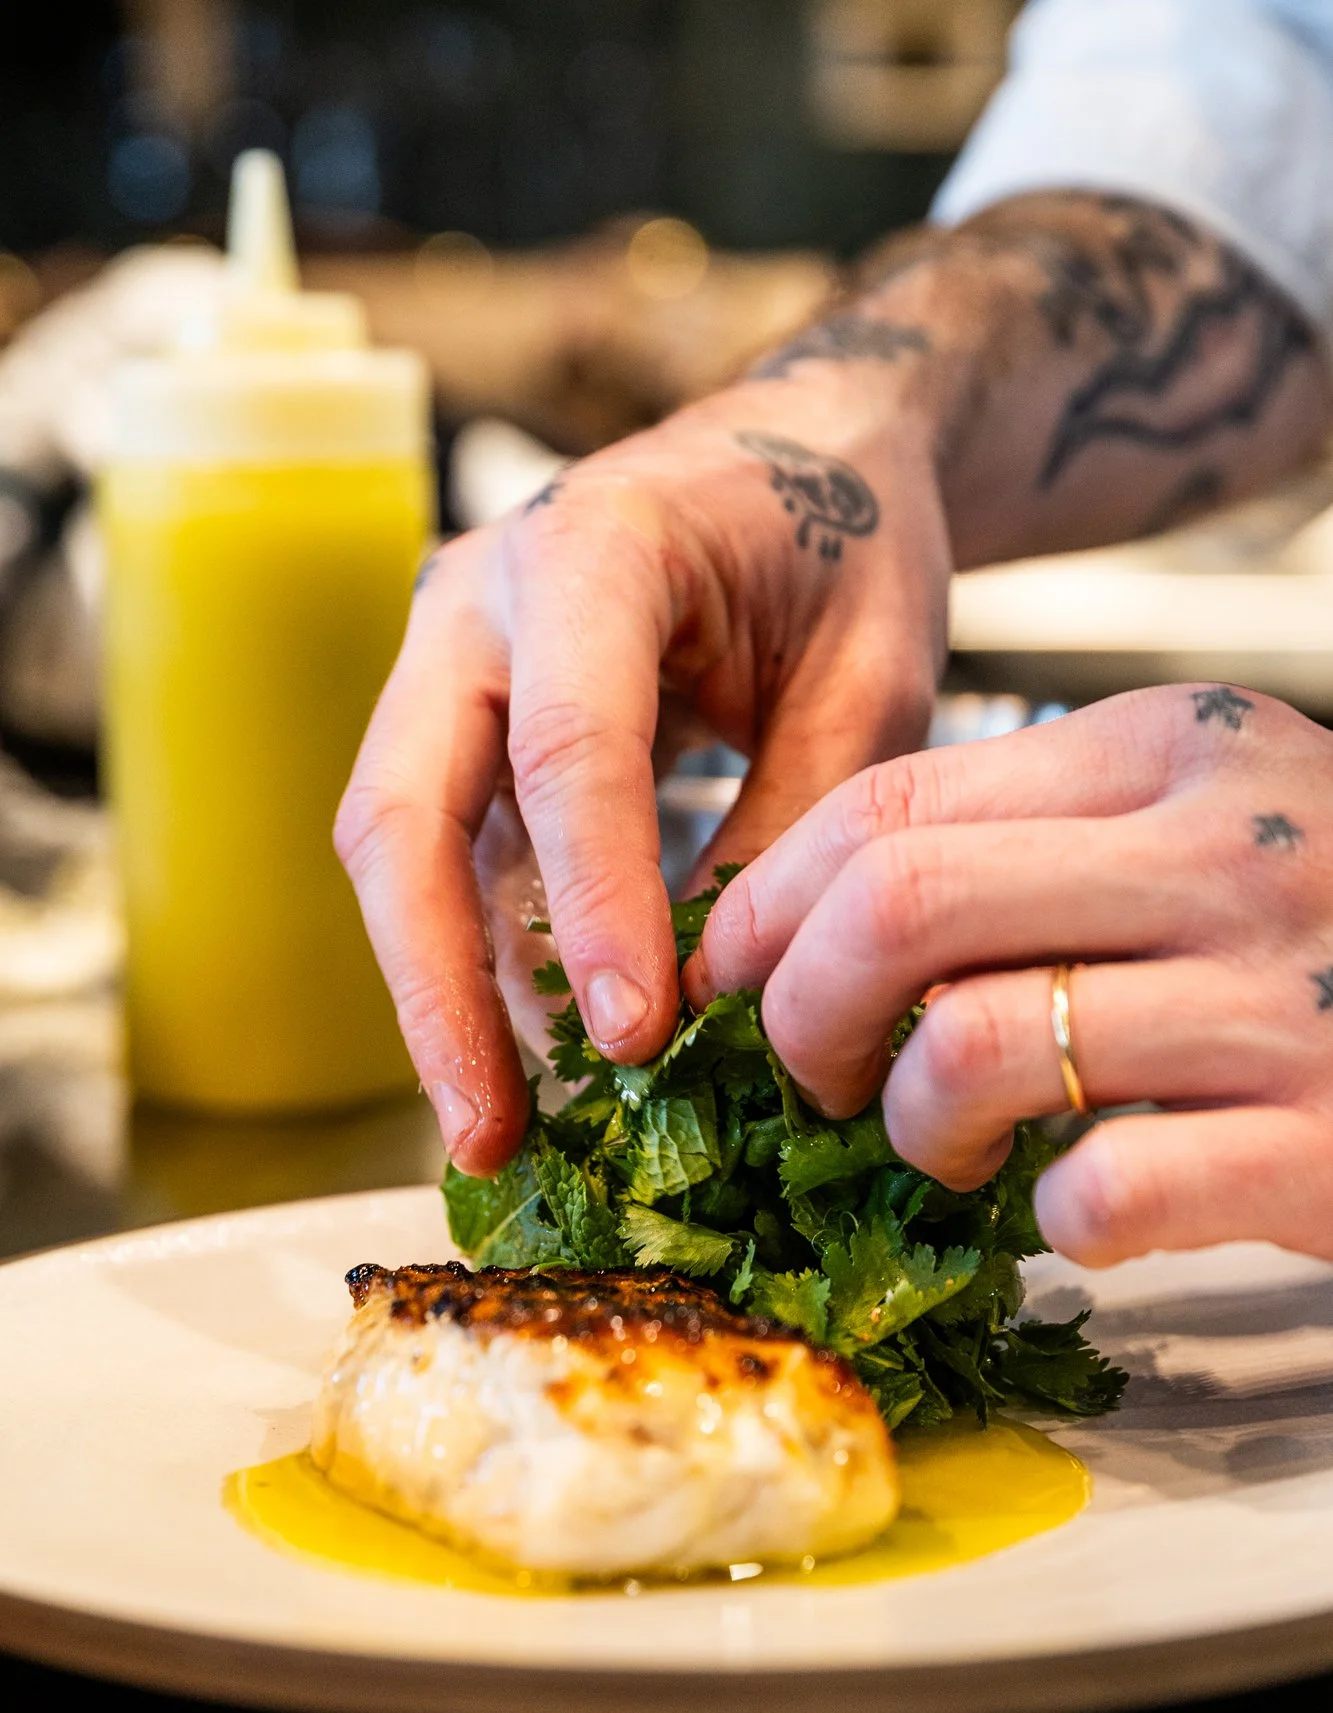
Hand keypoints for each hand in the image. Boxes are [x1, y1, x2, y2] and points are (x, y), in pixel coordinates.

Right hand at [336, 393, 946, 1172]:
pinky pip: (449, 856)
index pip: (571, 747)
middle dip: (436, 984)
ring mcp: (453, 663)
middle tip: (487, 1133)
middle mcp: (482, 600)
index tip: (632, 1040)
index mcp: (598, 548)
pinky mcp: (464, 727)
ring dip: (440, 993)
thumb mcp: (868, 681)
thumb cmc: (847, 546)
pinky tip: (529, 1062)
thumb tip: (720, 1005)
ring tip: (498, 1133)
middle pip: (405, 809)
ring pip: (400, 847)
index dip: (594, 902)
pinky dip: (482, 960)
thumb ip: (793, 827)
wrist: (806, 455)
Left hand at [686, 684, 1332, 1265]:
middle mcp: (1231, 845)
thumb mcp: (1212, 830)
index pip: (889, 798)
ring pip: (974, 1048)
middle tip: (814, 1080)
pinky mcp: (1328, 1137)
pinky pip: (1104, 1187)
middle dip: (799, 1013)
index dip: (766, 904)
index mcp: (1179, 749)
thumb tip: (813, 927)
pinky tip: (1090, 1213)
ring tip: (948, 1153)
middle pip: (897, 905)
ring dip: (915, 1126)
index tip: (731, 981)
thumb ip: (1047, 847)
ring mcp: (1287, 991)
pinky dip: (1059, 1220)